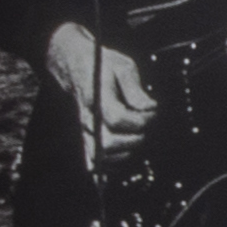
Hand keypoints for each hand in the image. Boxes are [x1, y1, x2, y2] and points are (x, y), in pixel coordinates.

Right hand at [39, 24, 146, 154]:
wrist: (75, 67)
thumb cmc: (101, 66)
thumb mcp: (121, 66)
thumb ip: (135, 88)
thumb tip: (149, 108)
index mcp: (95, 97)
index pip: (116, 118)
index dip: (140, 119)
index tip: (152, 112)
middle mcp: (87, 117)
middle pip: (107, 142)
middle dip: (133, 138)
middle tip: (145, 126)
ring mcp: (84, 130)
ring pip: (102, 154)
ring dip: (126, 149)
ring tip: (137, 135)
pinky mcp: (86, 138)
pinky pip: (96, 160)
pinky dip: (114, 158)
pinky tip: (127, 146)